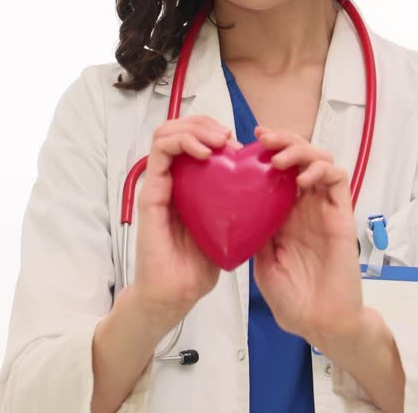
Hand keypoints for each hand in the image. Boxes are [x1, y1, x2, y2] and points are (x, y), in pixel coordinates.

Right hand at [131, 115, 241, 326]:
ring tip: (218, 141)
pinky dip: (183, 141)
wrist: (176, 293)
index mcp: (188, 184)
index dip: (217, 132)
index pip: (195, 139)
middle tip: (228, 137)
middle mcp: (171, 179)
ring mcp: (159, 183)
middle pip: (181, 129)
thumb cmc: (199, 264)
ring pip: (168, 131)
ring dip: (195, 127)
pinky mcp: (151, 191)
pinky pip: (161, 151)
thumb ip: (238, 203)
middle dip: (207, 123)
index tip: (242, 146)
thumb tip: (266, 185)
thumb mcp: (229, 225)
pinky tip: (205, 153)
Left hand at [250, 125, 363, 349]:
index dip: (264, 152)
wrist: (319, 322)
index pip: (278, 170)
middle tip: (263, 138)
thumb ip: (253, 231)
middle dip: (282, 140)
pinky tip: (302, 179)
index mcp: (285, 214)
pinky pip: (338, 180)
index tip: (243, 143)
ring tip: (279, 157)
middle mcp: (306, 206)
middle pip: (300, 156)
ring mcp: (325, 208)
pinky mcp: (343, 215)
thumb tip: (232, 206)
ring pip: (320, 159)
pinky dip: (321, 170)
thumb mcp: (260, 260)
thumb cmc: (292, 299)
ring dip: (300, 150)